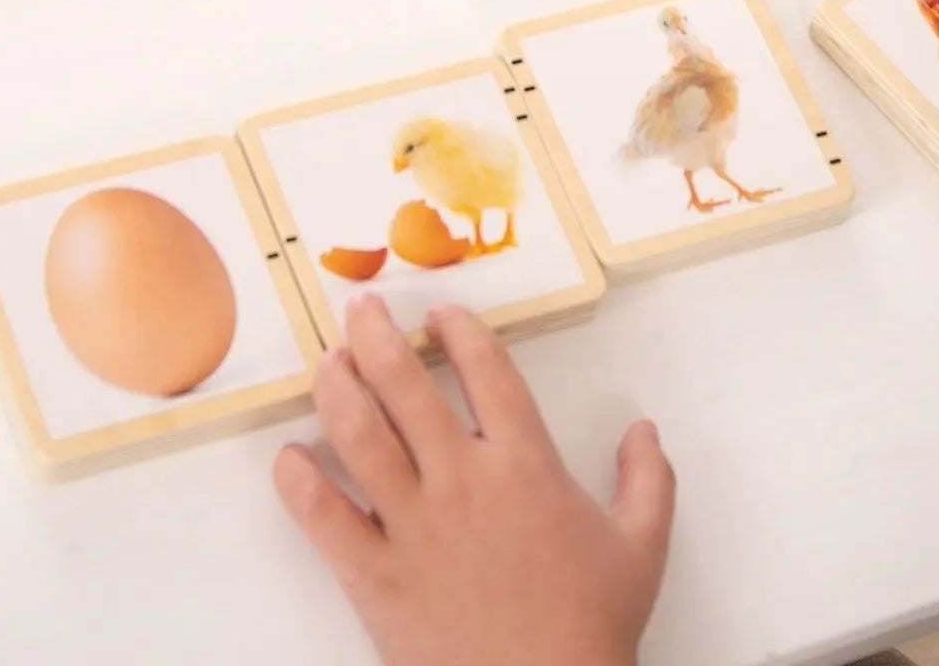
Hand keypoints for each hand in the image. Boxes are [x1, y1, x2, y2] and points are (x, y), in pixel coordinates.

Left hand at [274, 296, 674, 665]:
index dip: (460, 330)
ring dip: (336, 388)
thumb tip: (645, 431)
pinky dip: (299, 485)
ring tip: (327, 361)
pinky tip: (289, 458)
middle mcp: (464, 481)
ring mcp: (415, 527)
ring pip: (360, 436)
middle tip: (361, 309)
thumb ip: (649, 481)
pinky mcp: (378, 578)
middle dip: (377, 335)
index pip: (488, 369)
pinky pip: (326, 520)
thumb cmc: (591, 628)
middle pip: (406, 385)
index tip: (441, 313)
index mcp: (525, 464)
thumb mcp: (641, 548)